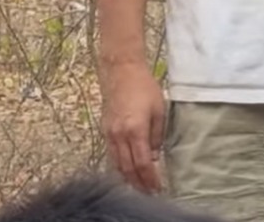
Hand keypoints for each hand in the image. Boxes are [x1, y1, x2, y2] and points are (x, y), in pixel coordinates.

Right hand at [99, 62, 166, 193]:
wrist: (121, 71)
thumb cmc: (144, 87)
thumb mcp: (159, 110)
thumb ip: (157, 136)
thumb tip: (154, 156)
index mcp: (135, 130)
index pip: (142, 163)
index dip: (150, 179)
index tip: (157, 187)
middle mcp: (119, 135)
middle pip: (127, 168)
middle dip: (139, 183)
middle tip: (149, 192)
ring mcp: (109, 133)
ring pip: (117, 164)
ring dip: (128, 178)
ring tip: (139, 186)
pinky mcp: (105, 130)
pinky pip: (111, 154)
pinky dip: (119, 166)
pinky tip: (127, 170)